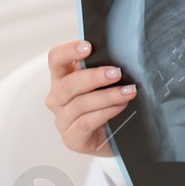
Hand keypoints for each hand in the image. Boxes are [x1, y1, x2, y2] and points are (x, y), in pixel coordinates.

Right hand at [45, 39, 136, 156]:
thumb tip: (118, 54)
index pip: (56, 59)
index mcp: (62, 78)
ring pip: (80, 104)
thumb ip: (103, 69)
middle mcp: (58, 98)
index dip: (68, 51)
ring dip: (107, 96)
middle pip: (68, 84)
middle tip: (117, 73)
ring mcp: (62, 119)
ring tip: (128, 92)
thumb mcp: (104, 84)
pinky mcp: (71, 138)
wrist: (114, 137)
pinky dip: (106, 112)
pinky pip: (86, 123)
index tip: (88, 47)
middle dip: (94, 77)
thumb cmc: (107, 105)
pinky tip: (120, 107)